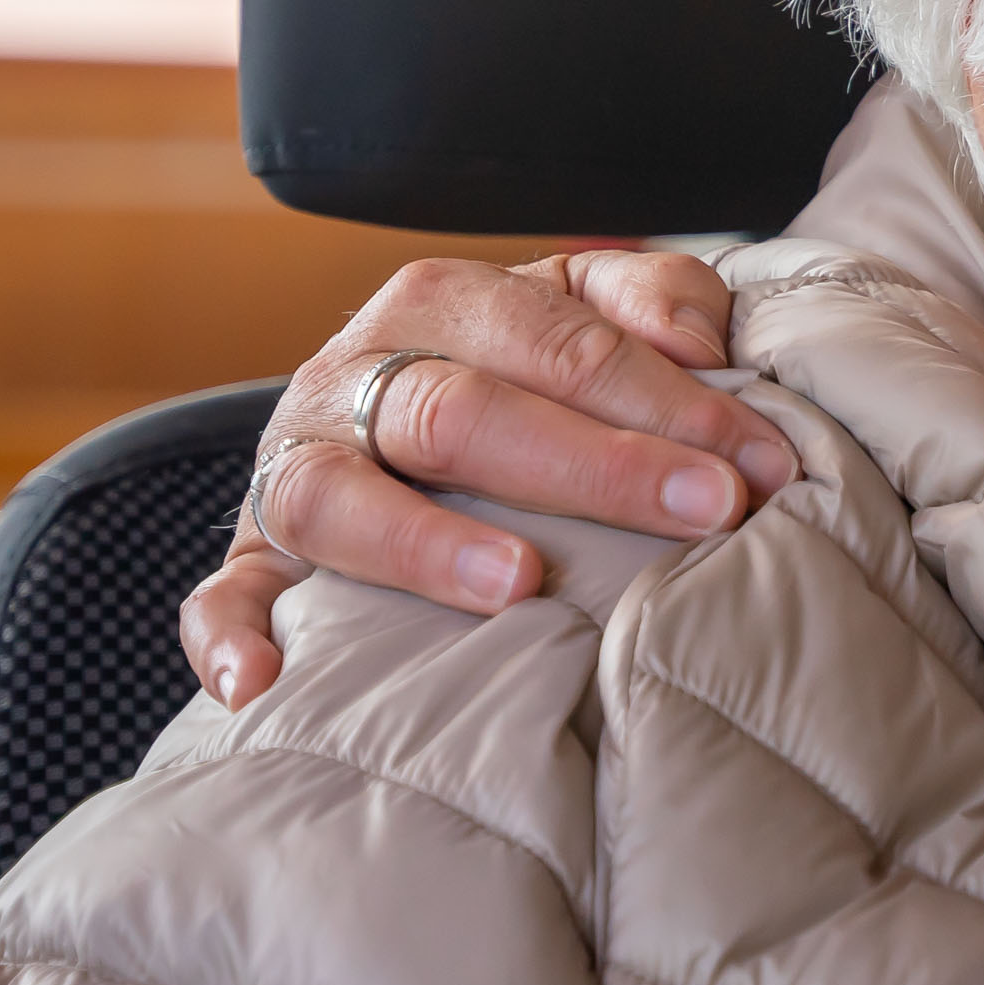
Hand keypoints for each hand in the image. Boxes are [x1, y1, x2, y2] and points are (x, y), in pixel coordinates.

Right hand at [178, 251, 793, 707]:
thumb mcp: (585, 309)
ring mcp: (295, 468)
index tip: (762, 465)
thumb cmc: (523, 375)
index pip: (567, 345)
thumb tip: (698, 338)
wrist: (383, 423)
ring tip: (519, 582)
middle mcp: (357, 374)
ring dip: (426, 542)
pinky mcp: (252, 557)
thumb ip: (651, 298)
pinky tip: (264, 685)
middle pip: (466, 412)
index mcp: (449, 302)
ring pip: (340, 498)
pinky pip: (220, 597)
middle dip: (596, 463)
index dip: (673, 402)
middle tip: (704, 510)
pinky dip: (229, 638)